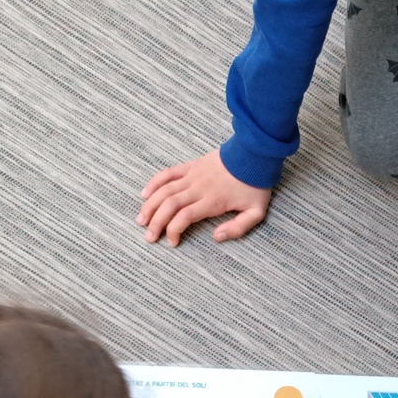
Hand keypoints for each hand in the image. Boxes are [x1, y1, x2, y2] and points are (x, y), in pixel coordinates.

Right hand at [138, 150, 271, 245]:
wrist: (254, 155)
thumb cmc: (255, 185)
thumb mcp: (256, 212)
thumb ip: (238, 228)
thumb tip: (216, 237)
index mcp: (212, 201)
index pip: (184, 217)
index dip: (173, 231)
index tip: (172, 242)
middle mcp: (198, 188)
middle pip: (169, 206)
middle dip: (156, 223)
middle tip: (149, 237)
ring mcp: (192, 175)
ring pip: (164, 191)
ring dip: (150, 206)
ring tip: (141, 220)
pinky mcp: (190, 166)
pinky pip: (167, 173)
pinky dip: (154, 183)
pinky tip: (144, 194)